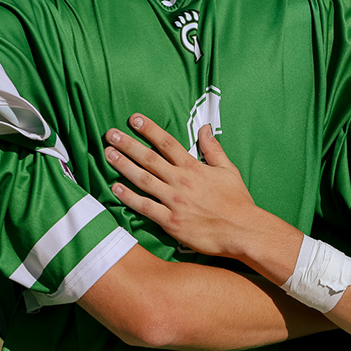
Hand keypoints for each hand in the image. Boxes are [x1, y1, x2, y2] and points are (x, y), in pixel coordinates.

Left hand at [103, 116, 282, 259]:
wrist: (243, 231)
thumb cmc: (237, 202)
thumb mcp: (228, 170)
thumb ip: (213, 149)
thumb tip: (205, 128)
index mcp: (194, 168)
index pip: (167, 143)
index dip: (150, 129)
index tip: (134, 119)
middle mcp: (181, 181)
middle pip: (149, 158)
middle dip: (128, 144)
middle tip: (110, 134)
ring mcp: (175, 201)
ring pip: (143, 179)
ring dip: (123, 166)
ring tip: (107, 153)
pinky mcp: (171, 222)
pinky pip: (145, 207)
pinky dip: (129, 197)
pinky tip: (115, 188)